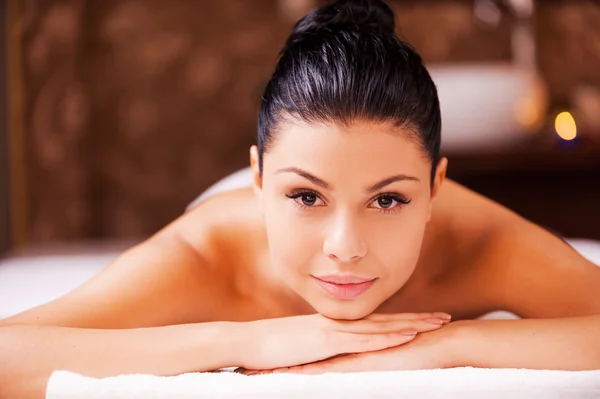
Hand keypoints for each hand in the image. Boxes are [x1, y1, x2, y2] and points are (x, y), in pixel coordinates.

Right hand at [235, 312, 450, 370]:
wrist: (248, 343)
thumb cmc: (271, 348)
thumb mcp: (302, 349)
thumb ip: (321, 351)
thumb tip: (333, 357)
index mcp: (335, 327)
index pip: (374, 322)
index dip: (400, 320)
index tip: (424, 320)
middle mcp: (339, 324)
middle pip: (385, 321)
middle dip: (416, 319)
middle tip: (444, 317)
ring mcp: (334, 331)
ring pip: (379, 327)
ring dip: (409, 325)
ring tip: (435, 324)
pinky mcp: (327, 343)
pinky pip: (362, 340)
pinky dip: (385, 338)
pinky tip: (405, 337)